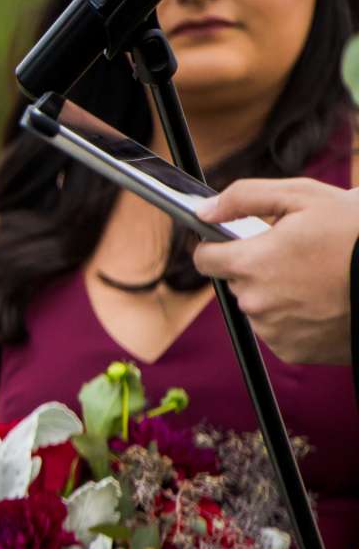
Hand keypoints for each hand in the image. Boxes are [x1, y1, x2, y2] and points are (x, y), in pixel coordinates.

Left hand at [194, 177, 358, 365]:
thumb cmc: (356, 233)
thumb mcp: (303, 197)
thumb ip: (243, 198)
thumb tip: (204, 211)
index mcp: (251, 263)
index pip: (204, 259)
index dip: (216, 245)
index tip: (229, 241)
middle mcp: (255, 302)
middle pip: (237, 281)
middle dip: (258, 265)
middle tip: (299, 254)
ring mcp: (274, 330)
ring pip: (259, 305)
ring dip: (277, 292)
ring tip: (317, 277)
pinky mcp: (294, 351)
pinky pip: (279, 330)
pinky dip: (295, 316)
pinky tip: (323, 301)